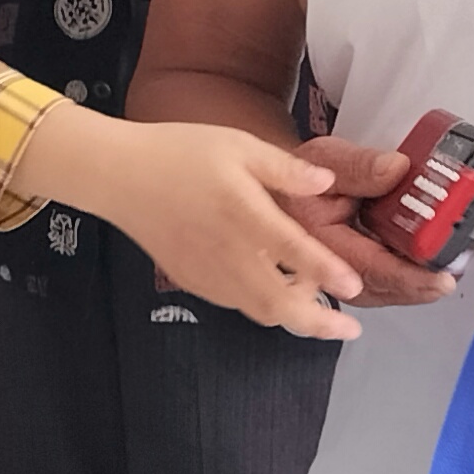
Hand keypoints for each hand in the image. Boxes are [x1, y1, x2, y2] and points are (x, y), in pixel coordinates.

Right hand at [18, 106, 361, 340]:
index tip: (355, 288)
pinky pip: (236, 303)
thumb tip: (326, 184)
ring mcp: (207, 273)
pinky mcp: (192, 280)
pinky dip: (263, 305)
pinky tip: (277, 289)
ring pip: (259, 311)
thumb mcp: (237, 145)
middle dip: (318, 323)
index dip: (328, 273)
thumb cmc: (178, 153)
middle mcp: (226, 253)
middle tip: (349, 328)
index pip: (294, 253)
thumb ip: (284, 169)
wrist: (118, 176)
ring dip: (293, 315)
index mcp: (241, 214)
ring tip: (317, 304)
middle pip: (278, 305)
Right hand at [289, 135, 459, 307]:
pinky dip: (407, 277)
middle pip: (382, 289)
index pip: (369, 268)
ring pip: (384, 292)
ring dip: (418, 284)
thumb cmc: (302, 178)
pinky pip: (382, 285)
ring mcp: (338, 278)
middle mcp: (327, 270)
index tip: (441, 278)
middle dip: (422, 285)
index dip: (410, 277)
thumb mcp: (326, 159)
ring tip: (448, 268)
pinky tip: (428, 265)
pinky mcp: (349, 276)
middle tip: (454, 272)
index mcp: (318, 244)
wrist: (285, 188)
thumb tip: (397, 169)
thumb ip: (360, 166)